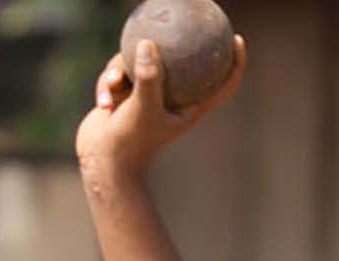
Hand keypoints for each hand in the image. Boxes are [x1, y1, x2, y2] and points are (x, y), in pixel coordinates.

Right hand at [75, 33, 247, 180]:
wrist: (101, 162)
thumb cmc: (129, 142)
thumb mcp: (141, 109)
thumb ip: (148, 77)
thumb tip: (149, 44)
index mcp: (188, 108)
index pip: (220, 85)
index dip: (233, 63)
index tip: (237, 40)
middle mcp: (170, 100)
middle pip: (183, 65)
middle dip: (180, 43)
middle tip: (188, 20)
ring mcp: (147, 96)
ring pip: (141, 63)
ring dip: (124, 70)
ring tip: (114, 82)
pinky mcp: (125, 94)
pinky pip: (119, 74)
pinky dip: (109, 85)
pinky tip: (103, 101)